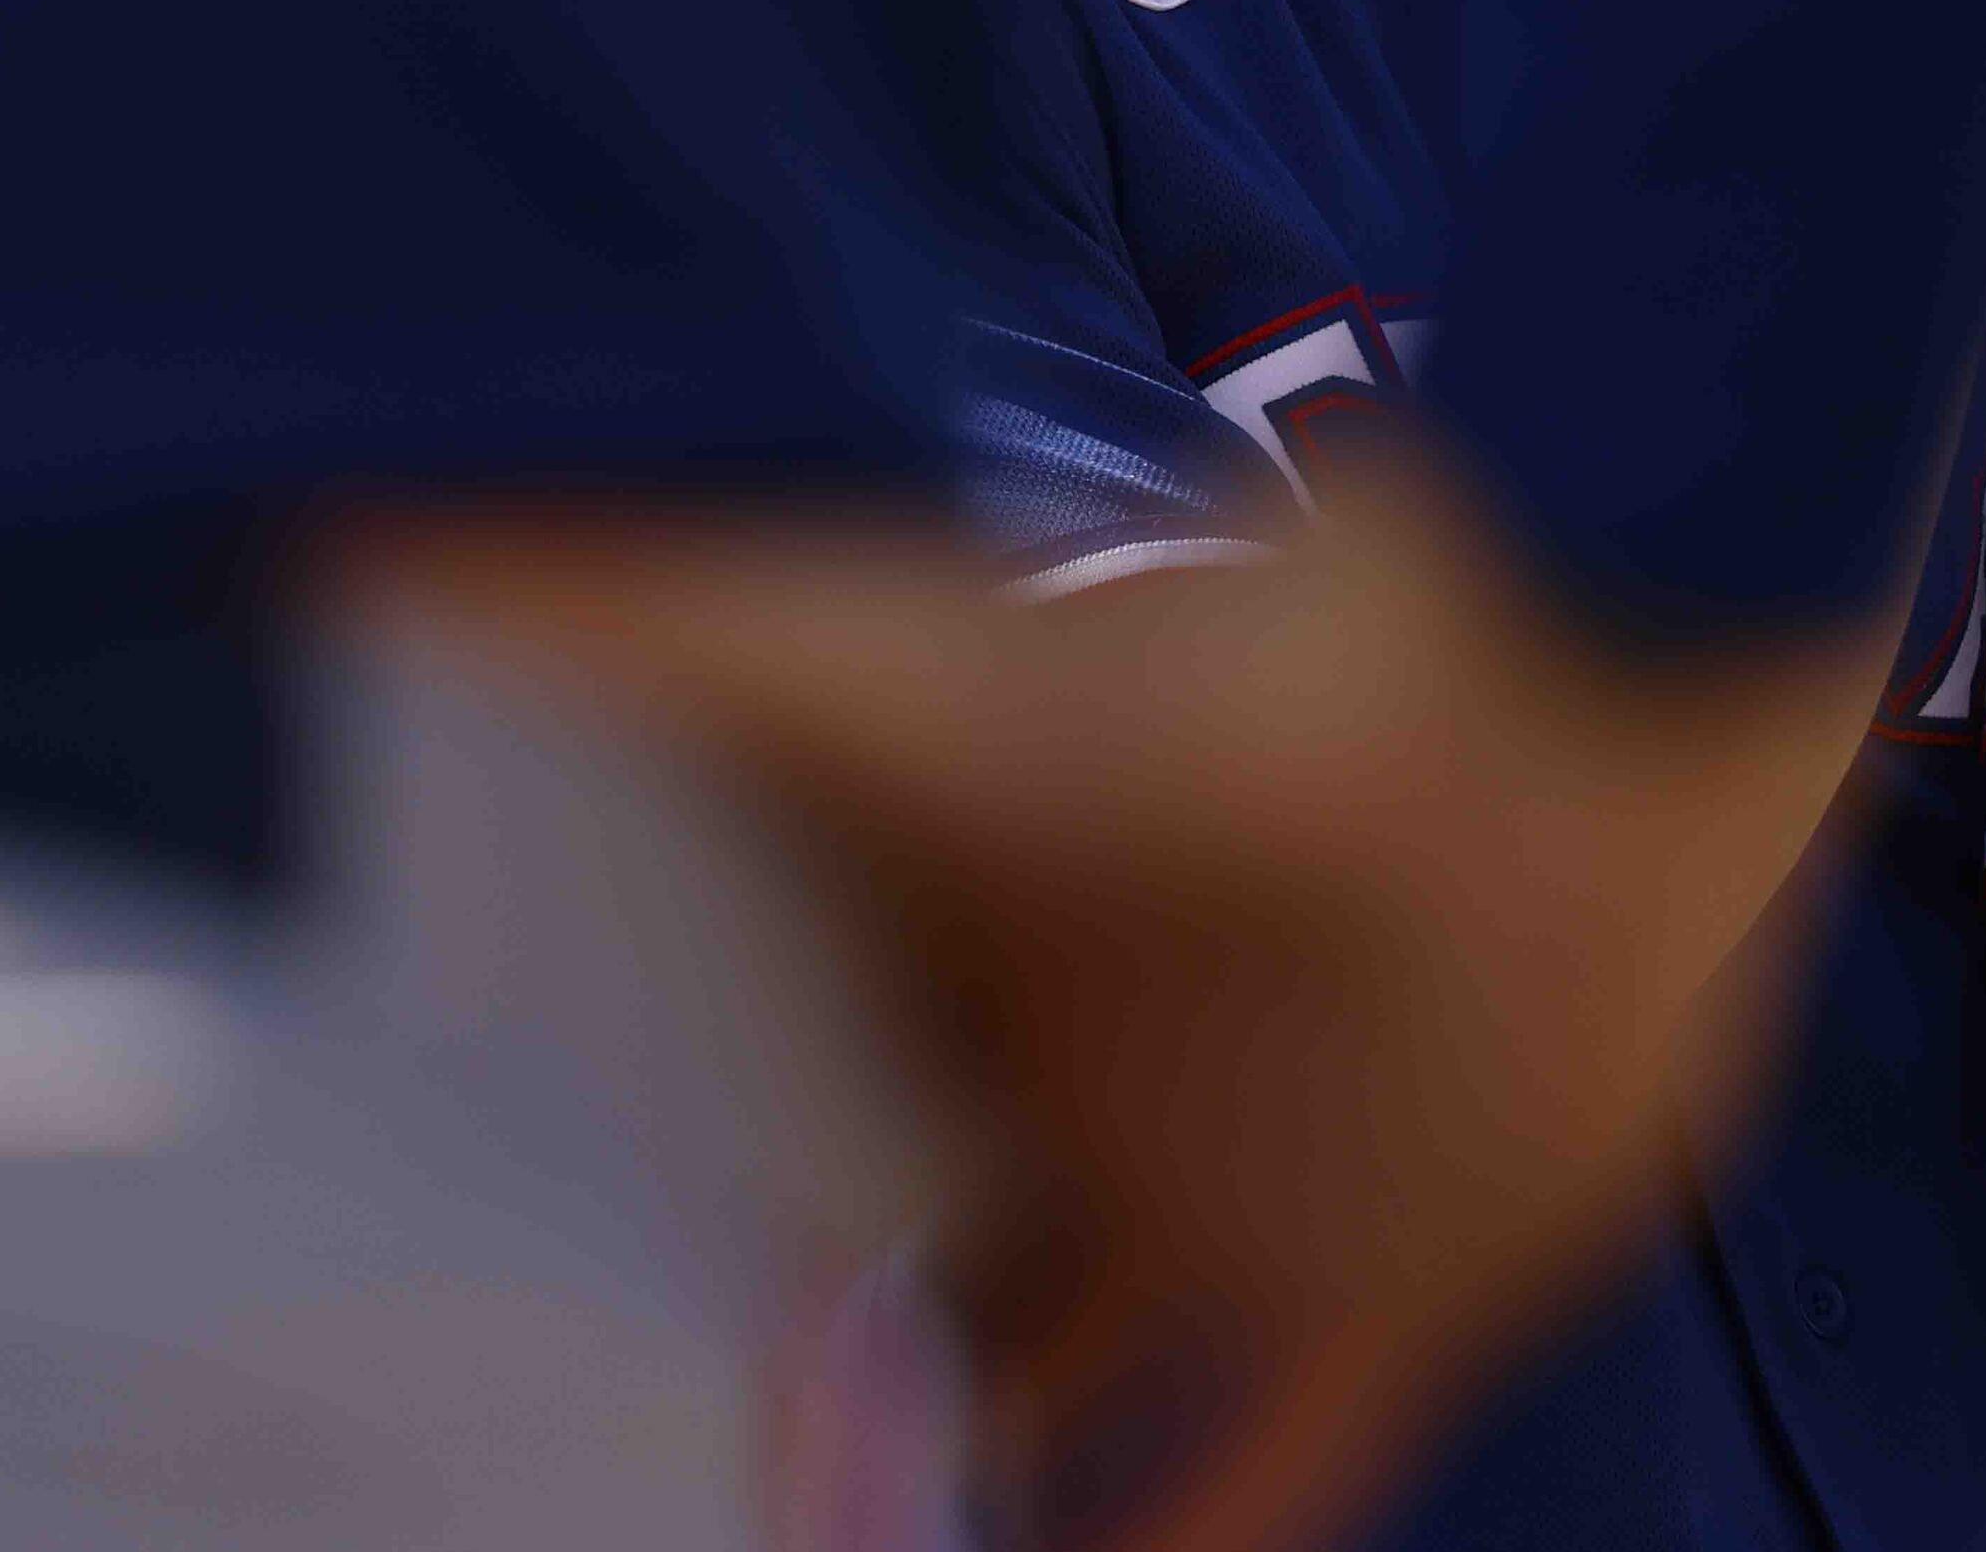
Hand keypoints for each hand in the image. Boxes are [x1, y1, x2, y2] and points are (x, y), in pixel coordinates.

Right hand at [345, 447, 1880, 1551]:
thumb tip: (358, 532)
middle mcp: (1080, 1032)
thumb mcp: (922, 653)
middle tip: (614, 1428)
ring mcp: (1237, 1169)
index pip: (751, 1034)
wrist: (1628, 725)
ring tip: (783, 1523)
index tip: (501, 1223)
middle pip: (876, 1219)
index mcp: (960, 893)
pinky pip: (1271, 1472)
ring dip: (934, 1471)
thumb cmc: (1265, 675)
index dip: (634, 1134)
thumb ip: (648, 616)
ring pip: (1047, 1380)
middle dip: (765, 1320)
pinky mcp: (1393, 1275)